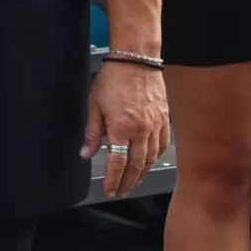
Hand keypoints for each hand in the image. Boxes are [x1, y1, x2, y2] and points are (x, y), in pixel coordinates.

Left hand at [80, 62, 169, 198]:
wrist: (136, 59)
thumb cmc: (114, 78)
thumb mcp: (95, 105)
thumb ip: (92, 133)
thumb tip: (86, 153)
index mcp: (122, 128)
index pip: (118, 164)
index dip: (114, 180)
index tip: (110, 190)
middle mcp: (141, 130)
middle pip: (136, 166)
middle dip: (127, 183)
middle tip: (121, 191)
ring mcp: (155, 125)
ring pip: (151, 158)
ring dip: (141, 174)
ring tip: (133, 182)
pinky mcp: (164, 119)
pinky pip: (163, 145)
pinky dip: (156, 157)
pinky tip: (149, 162)